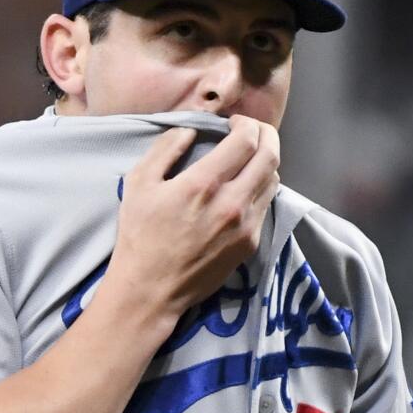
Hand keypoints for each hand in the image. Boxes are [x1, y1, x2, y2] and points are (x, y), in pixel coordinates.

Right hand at [100, 116, 280, 326]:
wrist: (151, 290)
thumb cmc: (140, 235)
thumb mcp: (139, 183)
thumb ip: (165, 149)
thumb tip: (190, 130)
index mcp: (204, 184)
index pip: (246, 140)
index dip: (245, 123)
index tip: (233, 123)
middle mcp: (232, 203)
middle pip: (270, 155)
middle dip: (265, 135)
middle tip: (251, 132)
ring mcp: (246, 226)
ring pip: (273, 180)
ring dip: (265, 161)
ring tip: (248, 159)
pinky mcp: (250, 244)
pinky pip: (266, 205)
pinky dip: (260, 188)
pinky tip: (243, 188)